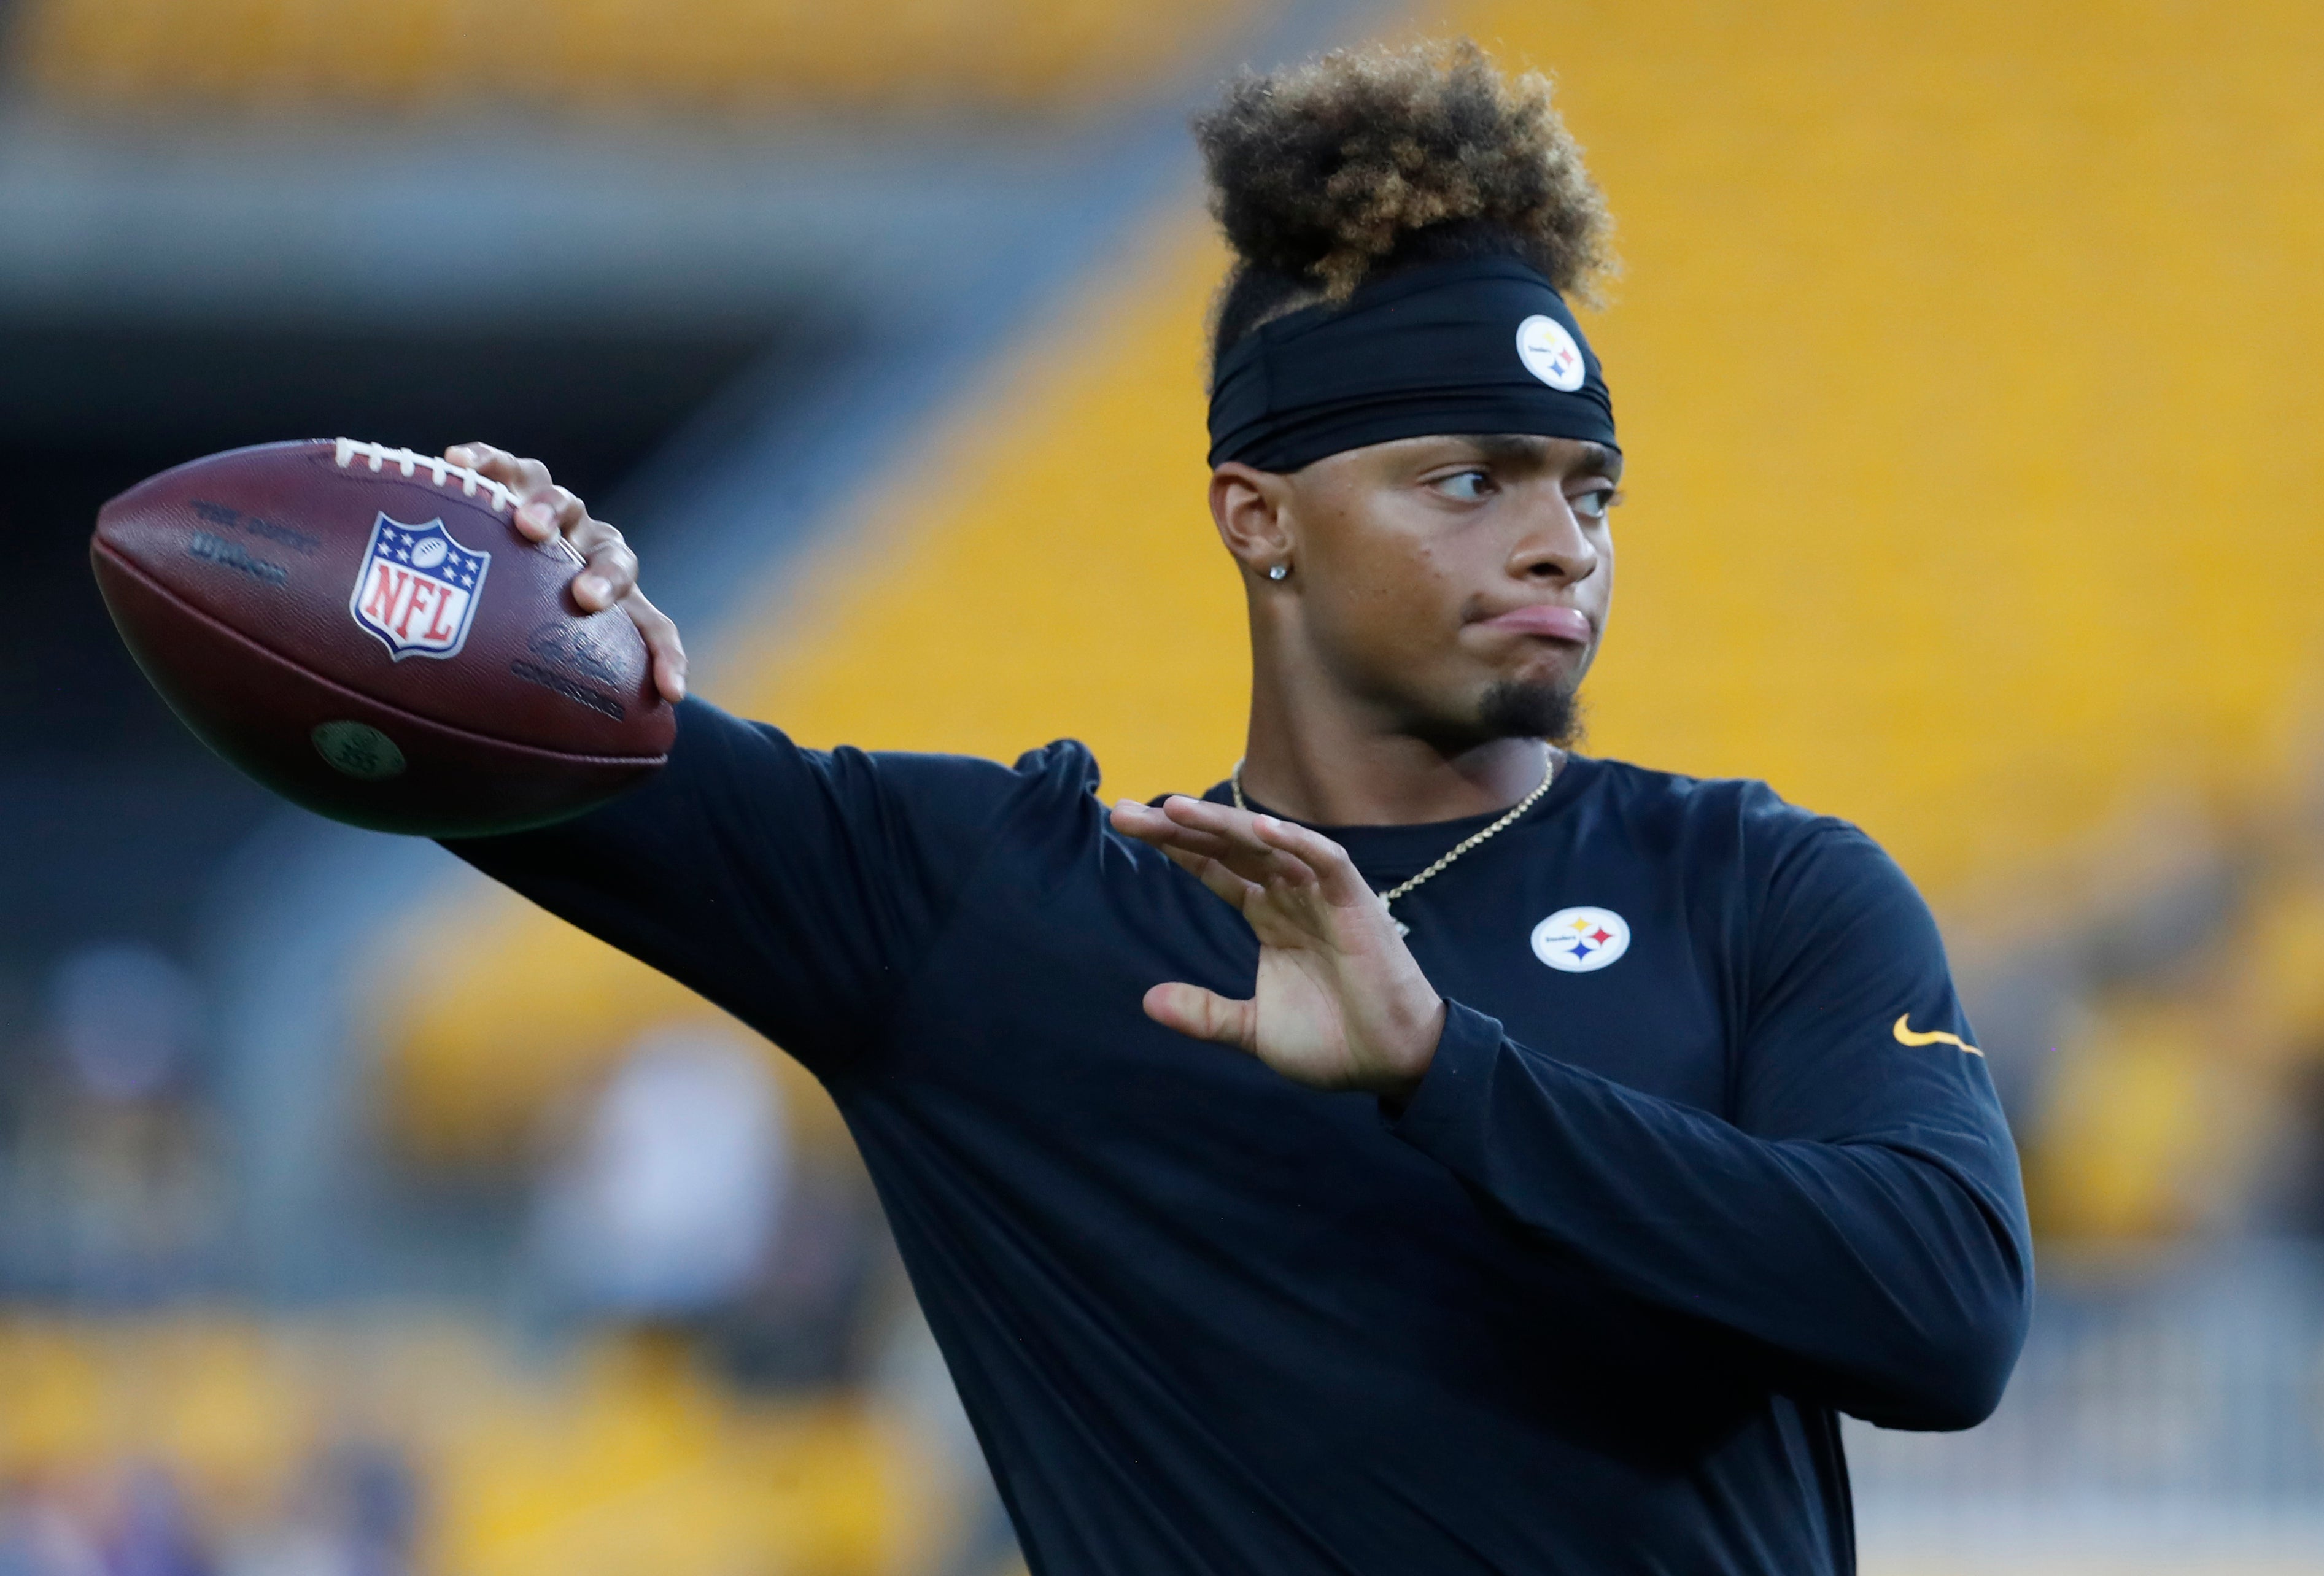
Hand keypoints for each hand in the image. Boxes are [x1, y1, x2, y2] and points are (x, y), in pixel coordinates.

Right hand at [443, 443, 686, 703]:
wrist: (473, 559)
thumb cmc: (497, 631)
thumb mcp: (518, 671)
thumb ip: (524, 713)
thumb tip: (504, 785)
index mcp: (611, 603)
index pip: (652, 628)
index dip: (664, 657)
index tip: (670, 693)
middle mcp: (588, 552)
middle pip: (616, 556)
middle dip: (605, 575)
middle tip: (583, 598)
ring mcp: (552, 513)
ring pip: (563, 500)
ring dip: (548, 509)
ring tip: (522, 524)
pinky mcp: (505, 480)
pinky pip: (500, 465)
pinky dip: (485, 463)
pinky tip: (456, 465)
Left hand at [1109, 795, 1445, 1097]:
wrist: (1390, 1064)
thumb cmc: (1332, 1042)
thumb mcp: (1253, 1031)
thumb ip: (1205, 1014)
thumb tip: (1147, 1000)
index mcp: (1267, 915)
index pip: (1213, 867)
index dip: (1173, 846)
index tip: (1125, 827)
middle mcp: (1290, 895)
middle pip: (1228, 847)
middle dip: (1179, 827)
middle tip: (1127, 813)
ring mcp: (1323, 895)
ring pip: (1268, 845)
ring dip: (1224, 825)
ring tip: (1174, 810)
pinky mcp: (1357, 905)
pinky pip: (1327, 862)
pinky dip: (1297, 844)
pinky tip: (1261, 830)